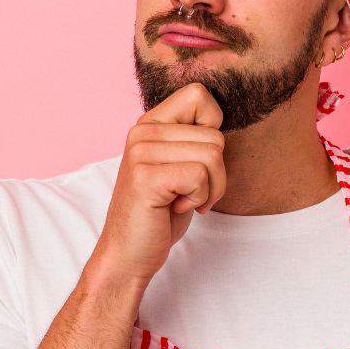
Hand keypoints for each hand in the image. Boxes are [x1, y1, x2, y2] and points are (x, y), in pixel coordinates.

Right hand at [89, 82, 225, 283]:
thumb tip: (221, 124)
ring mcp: (140, 153)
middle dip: (216, 173)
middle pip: (215, 136)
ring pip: (212, 156)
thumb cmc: (159, 213)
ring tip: (183, 201)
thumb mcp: (178, 166)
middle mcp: (141, 132)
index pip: (199, 95)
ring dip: (210, 189)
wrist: (128, 253)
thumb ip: (193, 140)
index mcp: (149, 123)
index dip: (213, 129)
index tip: (195, 160)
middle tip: (190, 192)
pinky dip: (199, 199)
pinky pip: (200, 176)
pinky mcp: (145, 177)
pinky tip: (176, 208)